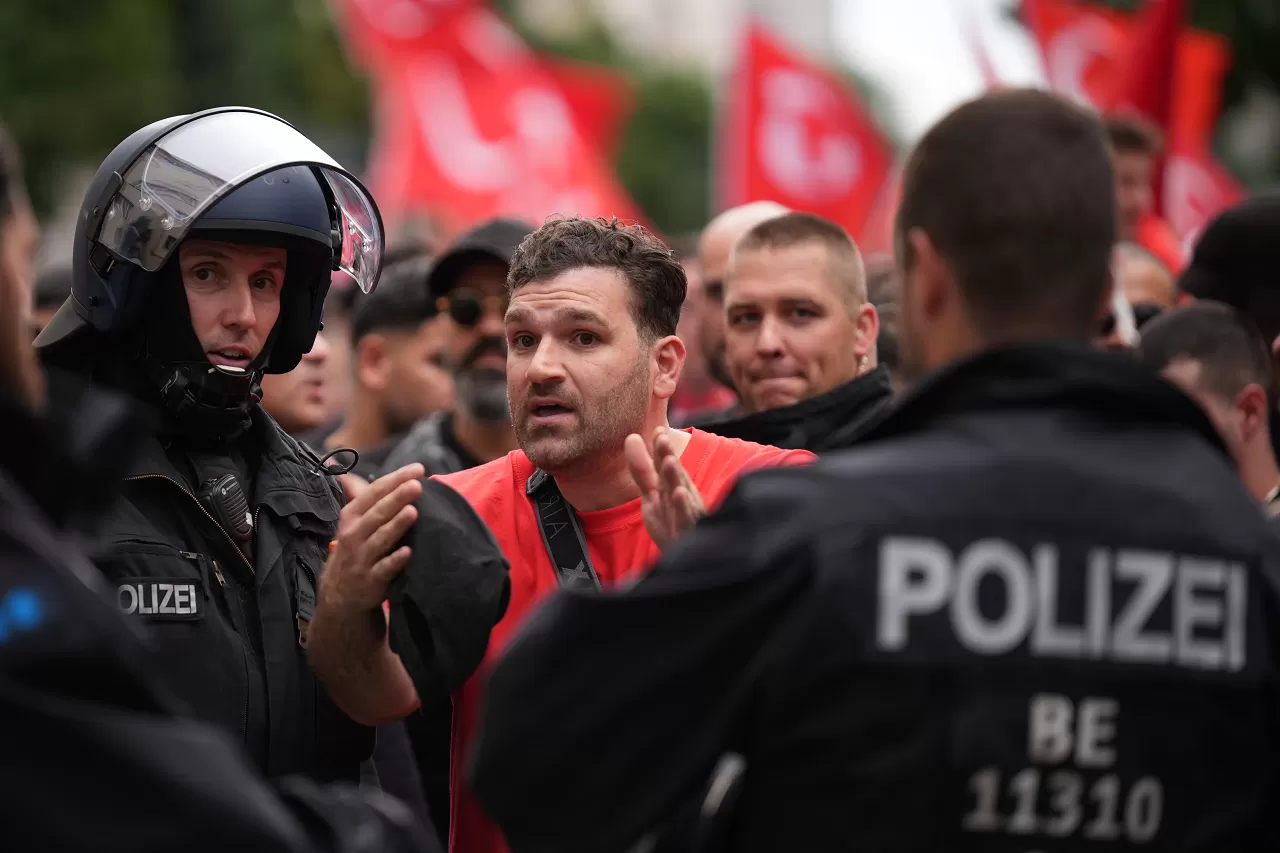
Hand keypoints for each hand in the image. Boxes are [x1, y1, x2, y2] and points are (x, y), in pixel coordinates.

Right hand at [321, 463, 424, 610]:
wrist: (339, 596)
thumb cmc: (354, 550)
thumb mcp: (352, 523)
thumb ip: (364, 497)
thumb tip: (353, 471)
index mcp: (352, 516)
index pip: (373, 493)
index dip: (395, 479)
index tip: (417, 469)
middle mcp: (354, 535)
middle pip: (377, 513)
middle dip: (397, 498)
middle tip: (416, 485)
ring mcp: (362, 558)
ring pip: (380, 539)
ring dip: (396, 525)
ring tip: (413, 511)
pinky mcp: (371, 580)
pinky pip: (384, 569)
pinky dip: (395, 560)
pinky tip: (408, 552)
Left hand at [625, 427, 705, 549]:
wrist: (689, 557)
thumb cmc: (672, 522)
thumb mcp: (653, 494)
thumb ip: (642, 469)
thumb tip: (631, 437)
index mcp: (673, 484)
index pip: (666, 463)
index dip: (661, 448)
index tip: (657, 430)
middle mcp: (682, 494)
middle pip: (674, 473)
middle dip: (668, 456)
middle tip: (661, 438)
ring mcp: (687, 512)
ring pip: (681, 492)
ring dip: (675, 476)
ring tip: (668, 460)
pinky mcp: (689, 529)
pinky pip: (686, 517)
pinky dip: (683, 506)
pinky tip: (679, 493)